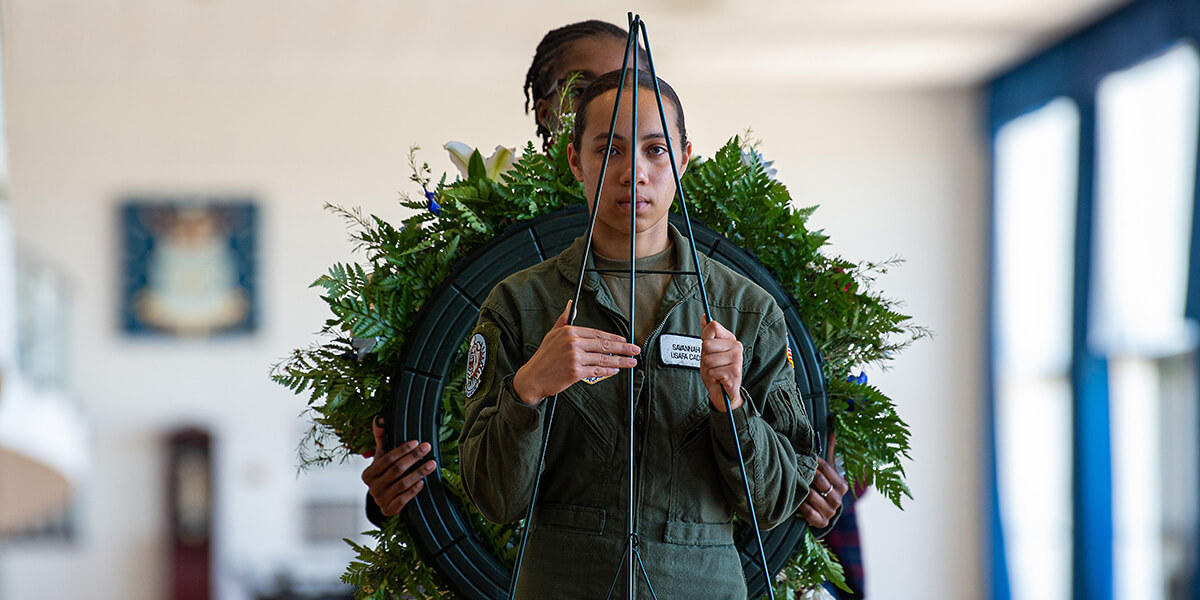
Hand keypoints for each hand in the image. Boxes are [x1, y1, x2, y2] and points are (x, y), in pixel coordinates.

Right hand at [361, 416, 435, 515]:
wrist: (383, 501)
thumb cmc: (384, 475)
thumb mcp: (381, 458)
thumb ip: (381, 439)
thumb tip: (379, 419)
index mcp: (368, 474)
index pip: (386, 459)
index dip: (402, 450)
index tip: (416, 442)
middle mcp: (373, 487)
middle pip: (396, 470)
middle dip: (413, 458)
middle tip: (427, 448)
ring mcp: (381, 500)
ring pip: (402, 484)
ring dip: (419, 473)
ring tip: (432, 464)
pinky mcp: (389, 510)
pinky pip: (403, 499)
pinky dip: (413, 491)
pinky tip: (423, 482)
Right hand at [512, 301, 639, 404]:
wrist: (533, 377)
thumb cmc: (543, 357)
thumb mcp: (552, 334)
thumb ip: (564, 319)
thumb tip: (572, 304)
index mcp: (569, 331)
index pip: (597, 334)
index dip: (613, 338)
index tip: (624, 340)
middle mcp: (573, 342)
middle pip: (604, 345)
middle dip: (623, 348)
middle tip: (635, 349)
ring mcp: (575, 357)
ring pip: (604, 359)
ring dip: (621, 361)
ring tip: (632, 362)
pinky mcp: (575, 372)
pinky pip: (597, 371)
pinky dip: (608, 371)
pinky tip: (616, 371)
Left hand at [700, 316, 742, 411]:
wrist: (722, 392)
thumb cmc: (715, 369)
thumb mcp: (708, 350)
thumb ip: (707, 333)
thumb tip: (705, 316)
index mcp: (730, 338)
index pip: (712, 327)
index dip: (705, 339)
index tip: (709, 349)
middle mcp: (737, 346)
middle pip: (707, 344)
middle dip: (705, 357)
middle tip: (712, 364)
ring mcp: (737, 359)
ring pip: (708, 359)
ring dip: (708, 369)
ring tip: (716, 372)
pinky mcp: (735, 373)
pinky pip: (713, 371)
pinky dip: (712, 377)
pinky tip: (719, 379)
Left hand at [800, 432, 848, 528]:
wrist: (824, 513)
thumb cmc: (824, 488)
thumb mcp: (829, 472)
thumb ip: (830, 454)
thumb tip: (832, 432)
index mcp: (842, 485)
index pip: (827, 469)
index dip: (814, 461)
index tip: (803, 456)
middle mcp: (838, 499)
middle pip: (820, 481)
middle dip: (806, 473)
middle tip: (793, 466)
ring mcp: (830, 512)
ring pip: (813, 496)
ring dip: (801, 488)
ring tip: (791, 481)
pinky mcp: (821, 522)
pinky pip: (809, 513)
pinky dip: (800, 505)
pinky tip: (793, 498)